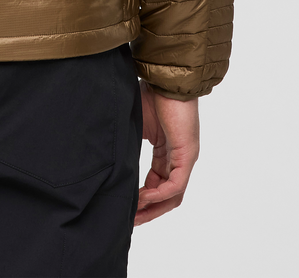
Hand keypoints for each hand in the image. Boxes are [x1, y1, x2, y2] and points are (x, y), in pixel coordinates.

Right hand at [134, 85, 199, 225]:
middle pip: (167, 196)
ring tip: (135, 214)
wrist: (164, 78)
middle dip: (148, 211)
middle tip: (130, 220)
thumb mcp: (135, 126)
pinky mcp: (187, 154)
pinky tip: (144, 197)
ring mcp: (185, 157)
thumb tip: (111, 160)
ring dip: (154, 208)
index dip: (142, 199)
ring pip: (173, 195)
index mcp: (167, 152)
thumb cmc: (150, 94)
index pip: (158, 184)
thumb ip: (129, 145)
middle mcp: (179, 158)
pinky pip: (176, 184)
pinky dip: (160, 194)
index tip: (126, 206)